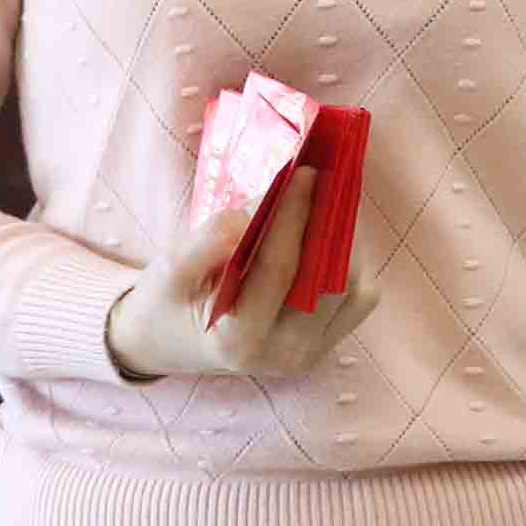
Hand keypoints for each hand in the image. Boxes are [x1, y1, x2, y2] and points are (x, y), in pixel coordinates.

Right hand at [105, 165, 381, 387]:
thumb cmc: (167, 300)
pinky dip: (353, 261)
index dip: (294, 216)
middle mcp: (282, 355)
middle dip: (331, 224)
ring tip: (333, 195)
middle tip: (329, 175)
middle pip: (328, 282)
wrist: (169, 339)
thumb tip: (251, 215)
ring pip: (353, 290)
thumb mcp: (168, 270)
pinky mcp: (324, 346)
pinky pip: (358, 299)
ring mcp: (308, 355)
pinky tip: (332, 229)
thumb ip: (204, 244)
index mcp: (238, 340)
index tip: (304, 171)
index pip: (279, 270)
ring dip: (347, 240)